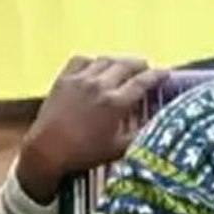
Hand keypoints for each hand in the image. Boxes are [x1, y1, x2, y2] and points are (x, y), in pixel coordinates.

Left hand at [15, 56, 167, 203]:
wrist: (46, 151)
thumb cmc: (84, 154)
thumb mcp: (117, 149)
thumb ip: (140, 135)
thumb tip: (157, 124)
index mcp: (115, 103)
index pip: (143, 82)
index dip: (157, 75)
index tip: (166, 72)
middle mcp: (100, 85)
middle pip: (126, 65)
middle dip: (140, 64)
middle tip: (147, 68)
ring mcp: (80, 79)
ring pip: (106, 60)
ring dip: (119, 60)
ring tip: (125, 65)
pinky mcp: (64, 78)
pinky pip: (82, 60)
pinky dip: (93, 61)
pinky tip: (96, 66)